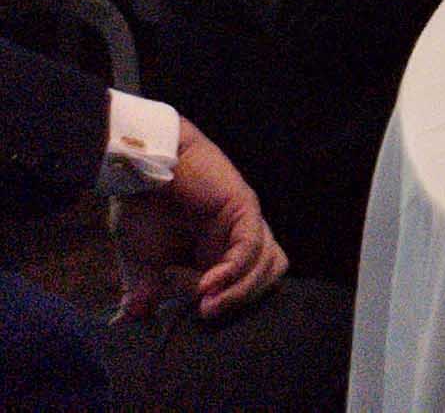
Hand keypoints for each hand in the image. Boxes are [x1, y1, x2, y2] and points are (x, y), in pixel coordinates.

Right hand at [111, 121, 286, 321]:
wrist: (138, 167)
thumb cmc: (140, 207)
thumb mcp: (140, 260)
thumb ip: (143, 290)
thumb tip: (131, 321)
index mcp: (217, 253)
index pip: (246, 287)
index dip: (228, 309)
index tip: (195, 324)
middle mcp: (236, 239)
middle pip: (266, 278)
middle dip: (240, 303)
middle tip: (206, 315)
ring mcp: (243, 222)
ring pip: (268, 265)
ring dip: (240, 292)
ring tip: (207, 304)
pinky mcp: (243, 206)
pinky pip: (252, 246)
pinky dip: (235, 270)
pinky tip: (208, 284)